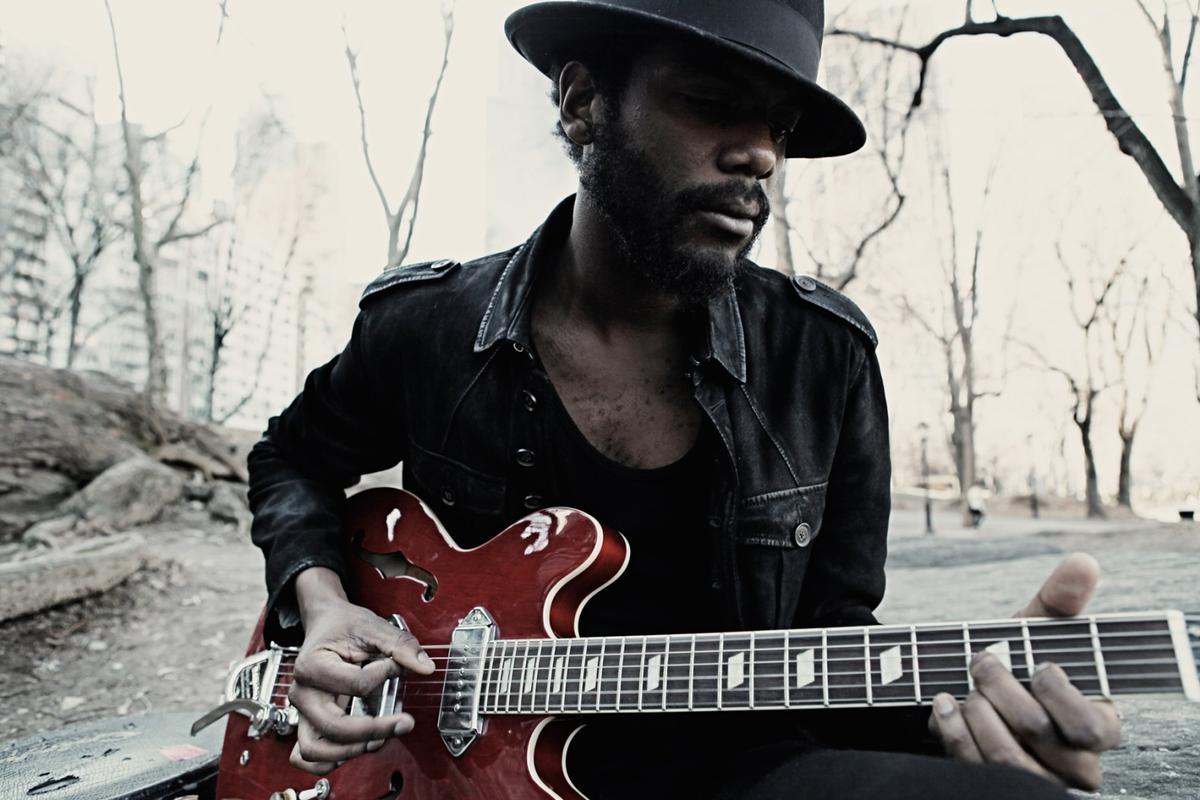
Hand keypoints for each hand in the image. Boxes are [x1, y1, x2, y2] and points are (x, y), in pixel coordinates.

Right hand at [287, 570, 433, 773]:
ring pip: (316, 750)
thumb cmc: (344, 625)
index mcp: (312, 666)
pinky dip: (327, 761)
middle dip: (373, 730)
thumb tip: (425, 667)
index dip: (383, 675)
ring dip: (351, 751)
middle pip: (334, 728)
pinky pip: (306, 755)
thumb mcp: (373, 626)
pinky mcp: (310, 722)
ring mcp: (303, 711)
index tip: (394, 663)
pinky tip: (354, 750)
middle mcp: (303, 693)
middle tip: (404, 723)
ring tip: (381, 738)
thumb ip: (400, 645)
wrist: (326, 624)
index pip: (356, 685)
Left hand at [928, 553, 1121, 789]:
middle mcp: (1075, 765)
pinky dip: (954, 732)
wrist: (963, 689)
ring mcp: (1035, 781)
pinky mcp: (994, 788)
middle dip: (1004, 691)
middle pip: (1043, 737)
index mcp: (1098, 727)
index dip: (1059, 693)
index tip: (1037, 664)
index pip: (1093, 727)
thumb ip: (1058, 601)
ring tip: (962, 686)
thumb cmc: (1013, 660)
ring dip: (979, 713)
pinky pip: (976, 770)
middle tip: (981, 662)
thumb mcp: (1032, 631)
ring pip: (1009, 761)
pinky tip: (942, 704)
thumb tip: (1084, 563)